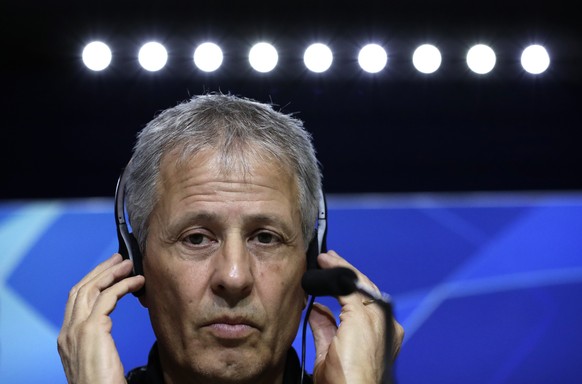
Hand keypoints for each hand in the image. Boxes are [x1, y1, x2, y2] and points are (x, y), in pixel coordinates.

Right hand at [57, 253, 144, 383]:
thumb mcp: (96, 359)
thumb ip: (96, 342)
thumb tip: (107, 331)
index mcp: (67, 339)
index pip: (75, 301)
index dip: (91, 283)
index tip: (108, 273)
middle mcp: (67, 332)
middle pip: (80, 289)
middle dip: (99, 271)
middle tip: (118, 260)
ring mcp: (76, 330)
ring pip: (91, 288)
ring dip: (111, 273)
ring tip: (128, 265)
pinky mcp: (91, 330)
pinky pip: (108, 297)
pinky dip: (123, 285)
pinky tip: (137, 282)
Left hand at [308, 251, 403, 383]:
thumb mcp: (330, 353)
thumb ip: (326, 329)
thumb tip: (318, 310)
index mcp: (383, 334)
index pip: (366, 302)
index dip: (349, 287)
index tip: (332, 276)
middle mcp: (385, 323)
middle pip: (366, 289)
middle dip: (346, 273)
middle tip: (329, 260)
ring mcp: (377, 318)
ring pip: (359, 283)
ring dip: (341, 268)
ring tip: (326, 259)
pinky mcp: (363, 316)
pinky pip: (348, 284)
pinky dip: (336, 272)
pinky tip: (325, 264)